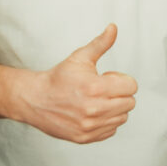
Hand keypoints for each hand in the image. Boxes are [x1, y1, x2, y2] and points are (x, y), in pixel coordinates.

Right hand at [21, 24, 138, 142]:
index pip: (132, 87)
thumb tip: (114, 27)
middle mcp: (94, 109)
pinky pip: (111, 131)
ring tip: (95, 101)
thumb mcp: (80, 57)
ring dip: (114, 109)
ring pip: (122, 118)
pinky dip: (105, 122)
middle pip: (130, 103)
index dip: (121, 80)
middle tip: (101, 90)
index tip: (107, 79)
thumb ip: (101, 43)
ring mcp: (89, 126)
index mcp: (96, 88)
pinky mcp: (85, 138)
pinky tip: (91, 113)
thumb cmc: (59, 77)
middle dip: (119, 94)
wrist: (34, 100)